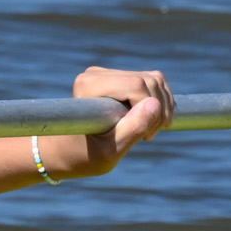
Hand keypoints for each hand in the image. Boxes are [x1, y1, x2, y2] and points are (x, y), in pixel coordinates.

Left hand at [40, 66, 172, 178]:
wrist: (67, 152)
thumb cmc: (83, 155)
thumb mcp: (110, 151)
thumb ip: (133, 128)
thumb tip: (155, 104)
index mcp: (88, 86)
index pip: (137, 86)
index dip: (152, 110)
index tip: (148, 137)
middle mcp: (96, 74)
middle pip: (149, 81)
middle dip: (159, 110)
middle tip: (150, 135)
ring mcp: (107, 74)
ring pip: (155, 80)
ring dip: (163, 107)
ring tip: (150, 130)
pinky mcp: (119, 78)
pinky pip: (154, 82)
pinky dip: (161, 103)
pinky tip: (151, 121)